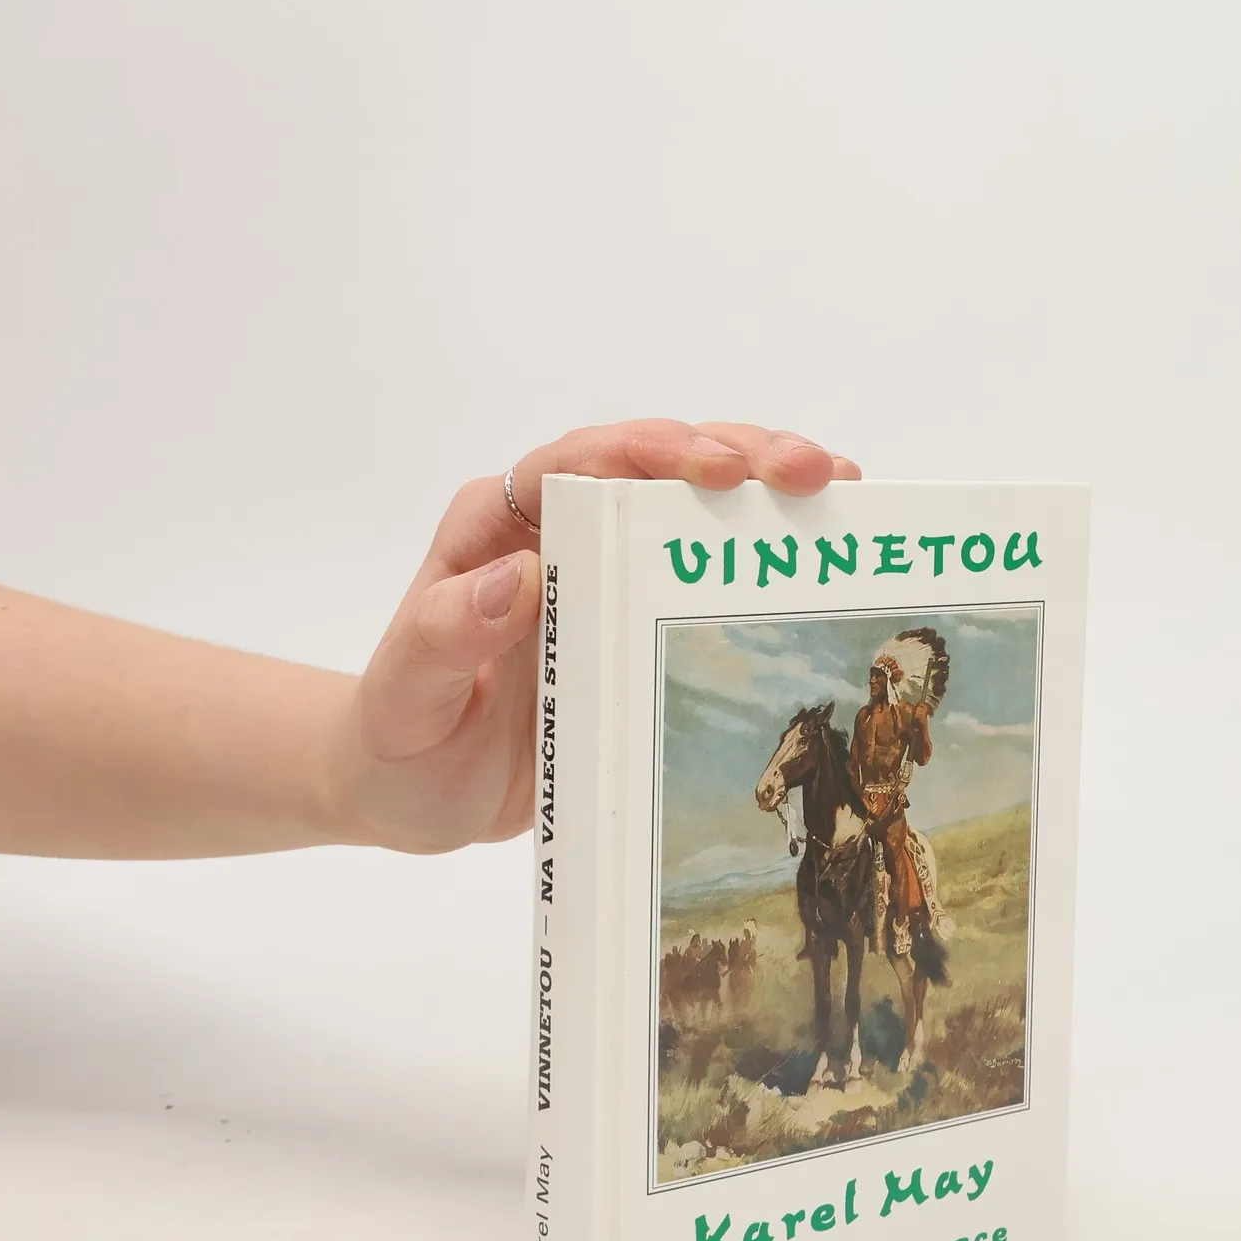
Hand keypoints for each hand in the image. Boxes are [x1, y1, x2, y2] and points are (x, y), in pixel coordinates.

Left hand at [335, 421, 860, 852]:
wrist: (409, 790)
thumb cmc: (397, 741)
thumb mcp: (404, 698)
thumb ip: (439, 637)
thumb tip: (513, 580)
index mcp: (496, 528)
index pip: (576, 464)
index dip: (649, 450)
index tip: (715, 465)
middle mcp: (555, 531)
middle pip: (650, 465)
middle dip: (735, 453)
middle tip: (811, 471)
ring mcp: (602, 572)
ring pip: (690, 505)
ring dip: (765, 490)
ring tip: (843, 489)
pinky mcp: (635, 618)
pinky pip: (704, 573)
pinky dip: (763, 554)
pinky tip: (823, 554)